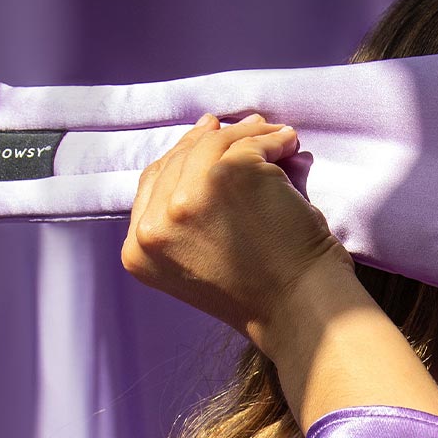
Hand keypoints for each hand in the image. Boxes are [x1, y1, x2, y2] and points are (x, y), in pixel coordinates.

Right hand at [121, 112, 354, 352]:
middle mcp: (155, 224)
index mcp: (138, 250)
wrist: (298, 309)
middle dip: (213, 140)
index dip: (181, 158)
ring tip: (276, 136)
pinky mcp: (229, 175)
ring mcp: (189, 197)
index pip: (153, 183)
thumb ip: (183, 216)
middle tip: (244, 128)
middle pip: (180, 158)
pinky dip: (274, 139)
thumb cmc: (263, 291)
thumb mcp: (196, 260)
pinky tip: (289, 144)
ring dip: (249, 133)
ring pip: (214, 143)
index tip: (205, 139)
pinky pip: (251, 142)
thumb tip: (204, 137)